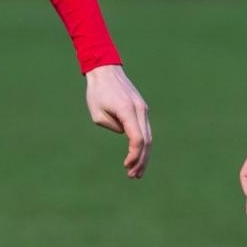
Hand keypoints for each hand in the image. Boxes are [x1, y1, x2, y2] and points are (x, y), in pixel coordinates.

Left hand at [84, 64, 151, 178]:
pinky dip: (143, 144)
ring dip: (143, 155)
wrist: (105, 70)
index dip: (134, 155)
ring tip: (136, 172)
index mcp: (128, 111)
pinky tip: (137, 156)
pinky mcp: (141, 109)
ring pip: (148, 136)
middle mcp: (140, 110)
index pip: (137, 139)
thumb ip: (112, 127)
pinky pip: (145, 130)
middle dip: (141, 160)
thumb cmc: (97, 92)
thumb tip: (124, 133)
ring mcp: (143, 109)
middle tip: (132, 175)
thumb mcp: (98, 114)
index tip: (126, 165)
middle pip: (146, 141)